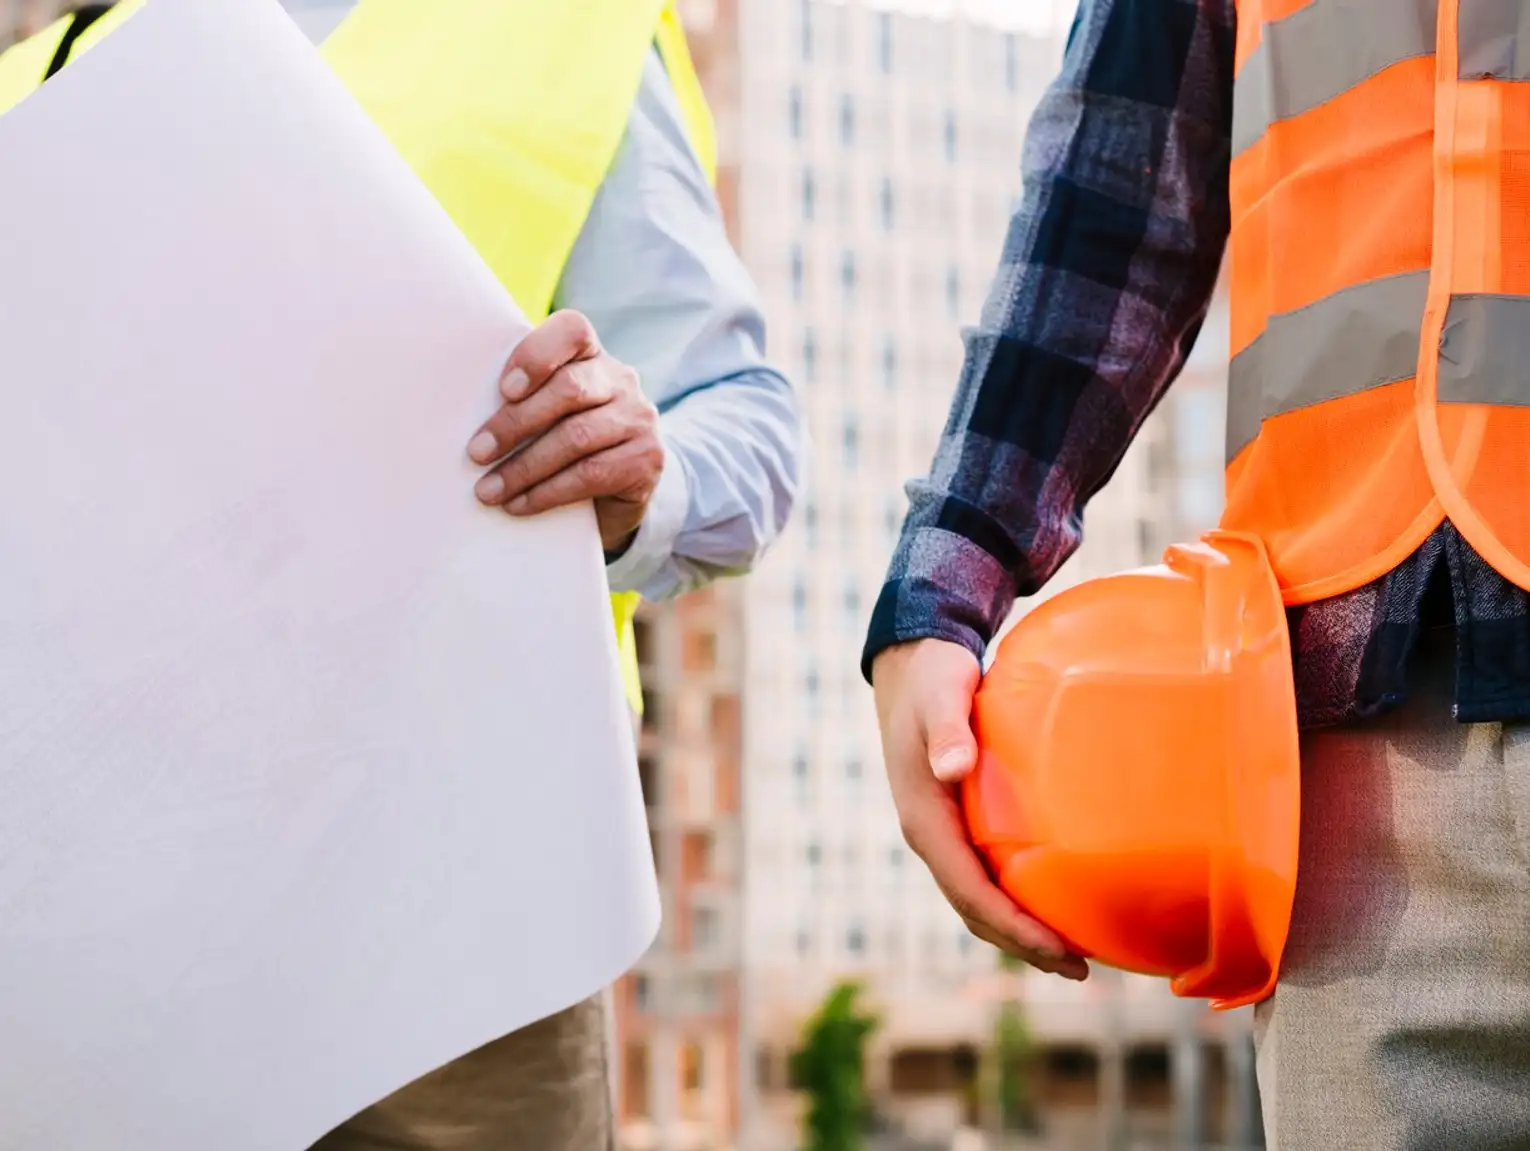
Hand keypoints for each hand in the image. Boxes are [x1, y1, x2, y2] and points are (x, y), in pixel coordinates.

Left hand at [467, 310, 663, 552]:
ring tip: (488, 490)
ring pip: (576, 437)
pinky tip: (519, 504)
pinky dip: (547, 492)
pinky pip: (590, 473)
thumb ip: (522, 399)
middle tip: (477, 453)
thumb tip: (461, 415)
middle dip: (515, 423)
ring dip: (524, 467)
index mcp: (592, 355)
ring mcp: (639, 418)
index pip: (572, 331)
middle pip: (568, 390)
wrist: (618, 492)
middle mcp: (622, 380)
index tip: (504, 390)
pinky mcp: (648, 459)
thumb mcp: (547, 413)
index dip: (537, 355)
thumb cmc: (564, 445)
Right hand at [872, 638, 1088, 979]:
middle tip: (1079, 968)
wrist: (912, 665)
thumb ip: (948, 732)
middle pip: (974, 910)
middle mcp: (930, 836)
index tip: (1056, 949)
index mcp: (924, 819)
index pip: (968, 890)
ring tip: (1071, 954)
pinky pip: (984, 876)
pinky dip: (1015, 902)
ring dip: (1019, 932)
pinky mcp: (956, 824)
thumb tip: (952, 767)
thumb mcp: (941, 698)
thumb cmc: (933, 680)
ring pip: (978, 900)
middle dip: (1022, 944)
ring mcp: (942, 833)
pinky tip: (1051, 902)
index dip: (1011, 926)